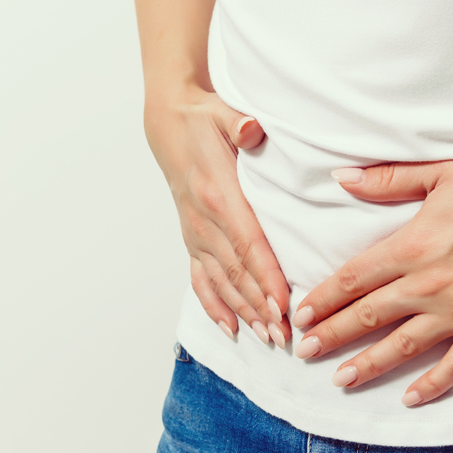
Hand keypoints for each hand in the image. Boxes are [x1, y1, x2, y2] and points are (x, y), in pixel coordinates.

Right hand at [145, 87, 290, 346]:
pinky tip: (229, 327)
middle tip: (284, 336)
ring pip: (221, 281)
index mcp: (218, 194)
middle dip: (259, 306)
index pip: (247, 243)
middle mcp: (204, 220)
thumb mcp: (223, 114)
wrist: (169, 123)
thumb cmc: (203, 120)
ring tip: (266, 338)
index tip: (281, 304)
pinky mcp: (191, 237)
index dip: (264, 276)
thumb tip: (252, 129)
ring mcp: (195, 232)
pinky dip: (214, 304)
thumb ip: (240, 124)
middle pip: (236, 271)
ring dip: (243, 311)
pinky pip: (200, 277)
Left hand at [292, 155, 452, 404]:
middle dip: (332, 336)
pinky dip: (432, 384)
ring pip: (402, 346)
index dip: (323, 299)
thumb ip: (387, 180)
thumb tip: (340, 177)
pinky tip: (411, 398)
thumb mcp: (440, 173)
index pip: (353, 278)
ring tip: (341, 379)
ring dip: (368, 364)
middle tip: (303, 353)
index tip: (300, 315)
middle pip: (368, 315)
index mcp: (412, 246)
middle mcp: (429, 284)